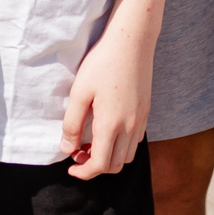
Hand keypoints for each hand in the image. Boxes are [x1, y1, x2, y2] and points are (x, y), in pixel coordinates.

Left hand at [60, 25, 152, 179]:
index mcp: (111, 124)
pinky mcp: (146, 111)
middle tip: (77, 153)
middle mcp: (130, 127)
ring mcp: (141, 120)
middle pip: (115, 165)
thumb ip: (72, 123)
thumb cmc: (103, 63)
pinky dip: (121, 146)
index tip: (70, 168)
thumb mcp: (80, 91)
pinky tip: (107, 129)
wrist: (132, 41)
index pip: (99, 165)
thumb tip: (67, 148)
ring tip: (91, 143)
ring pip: (127, 156)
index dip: (83, 173)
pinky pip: (135, 141)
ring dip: (109, 157)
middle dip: (95, 167)